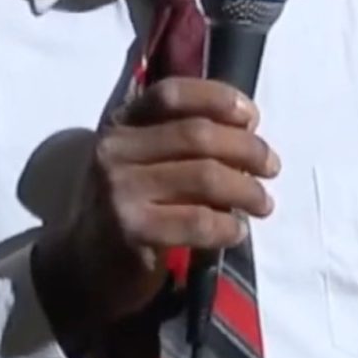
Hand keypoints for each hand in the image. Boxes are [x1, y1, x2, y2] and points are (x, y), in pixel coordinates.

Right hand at [36, 78, 277, 346]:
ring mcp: (118, 188)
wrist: (85, 263)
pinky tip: (237, 231)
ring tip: (263, 203)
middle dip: (248, 149)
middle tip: (271, 167)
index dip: (218, 98)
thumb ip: (185, 136)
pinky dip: (228, 226)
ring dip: (247, 190)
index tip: (252, 117)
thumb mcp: (147, 159)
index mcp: (121, 123)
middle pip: (198, 135)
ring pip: (205, 176)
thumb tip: (248, 124)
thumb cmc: (132, 203)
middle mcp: (114, 149)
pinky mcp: (130, 228)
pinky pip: (197, 220)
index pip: (173, 93)